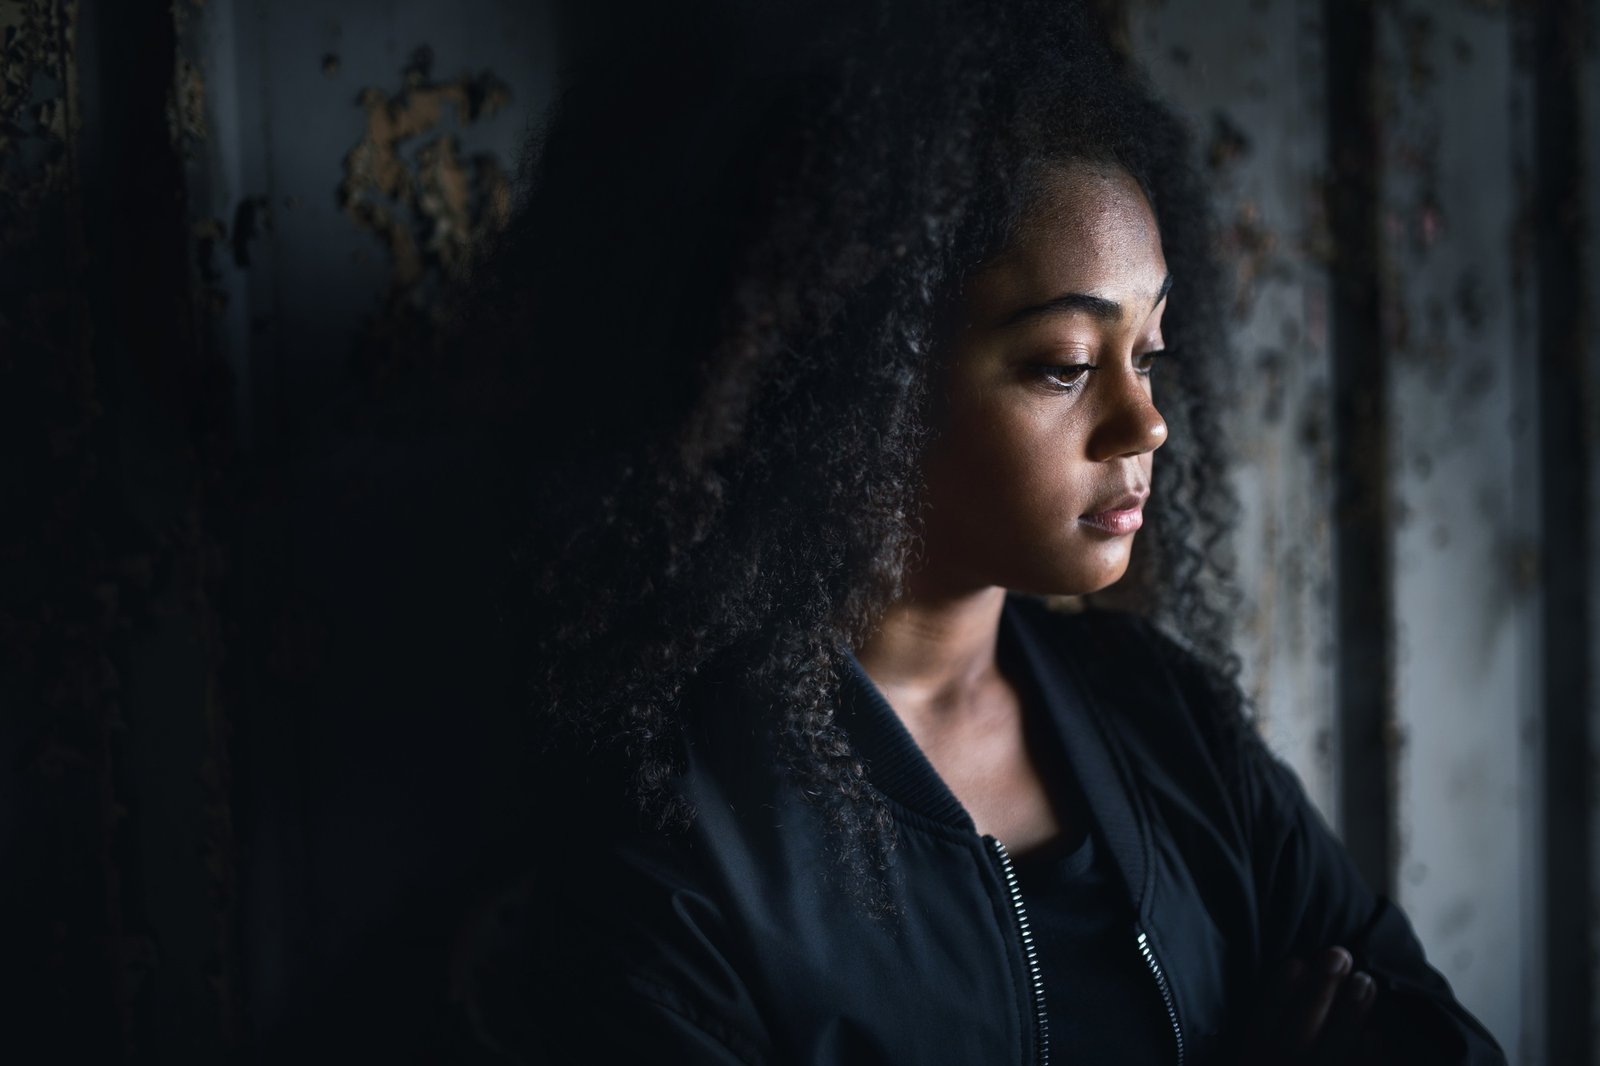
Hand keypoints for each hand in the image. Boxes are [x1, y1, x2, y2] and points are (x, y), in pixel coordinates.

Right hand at [1237, 946, 1379, 1064]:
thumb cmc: (1277, 1063)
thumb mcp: (1253, 1057)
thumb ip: (1265, 1034)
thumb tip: (1296, 975)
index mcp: (1251, 1062)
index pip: (1261, 1025)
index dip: (1278, 993)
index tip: (1296, 962)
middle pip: (1299, 1032)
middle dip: (1321, 991)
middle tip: (1339, 955)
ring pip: (1332, 1051)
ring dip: (1350, 1015)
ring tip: (1365, 982)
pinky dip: (1367, 1058)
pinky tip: (1376, 1036)